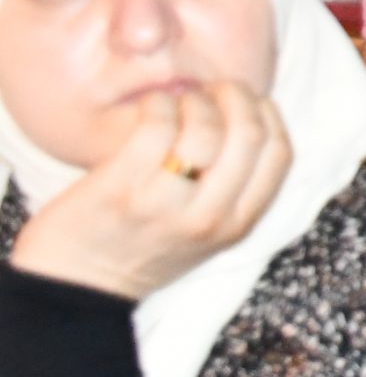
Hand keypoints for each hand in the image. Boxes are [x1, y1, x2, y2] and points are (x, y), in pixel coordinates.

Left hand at [9, 82, 292, 299]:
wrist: (76, 286)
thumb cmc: (140, 248)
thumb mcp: (207, 232)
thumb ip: (233, 189)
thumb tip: (246, 116)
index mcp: (237, 225)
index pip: (279, 153)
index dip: (266, 113)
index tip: (245, 102)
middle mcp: (209, 217)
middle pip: (249, 134)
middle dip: (236, 96)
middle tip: (213, 90)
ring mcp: (166, 204)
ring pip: (205, 126)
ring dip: (193, 99)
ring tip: (176, 102)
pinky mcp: (123, 189)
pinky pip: (155, 125)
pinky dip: (157, 104)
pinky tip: (149, 108)